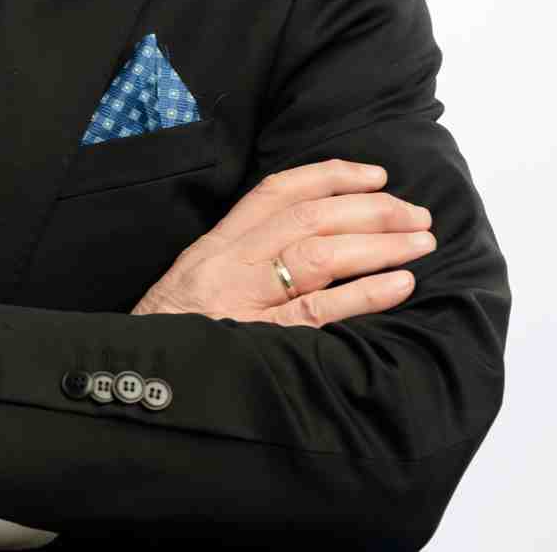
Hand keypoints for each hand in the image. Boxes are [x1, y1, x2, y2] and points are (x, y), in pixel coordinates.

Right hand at [130, 159, 431, 326]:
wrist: (135, 380)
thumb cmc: (174, 336)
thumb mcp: (199, 282)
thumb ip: (245, 258)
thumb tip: (315, 237)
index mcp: (215, 246)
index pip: (276, 193)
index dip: (330, 176)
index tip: (376, 175)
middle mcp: (229, 266)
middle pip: (308, 218)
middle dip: (371, 209)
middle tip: (416, 214)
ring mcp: (243, 302)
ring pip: (318, 255)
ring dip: (378, 244)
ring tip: (420, 242)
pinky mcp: (259, 341)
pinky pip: (320, 311)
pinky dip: (365, 292)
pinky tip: (398, 284)